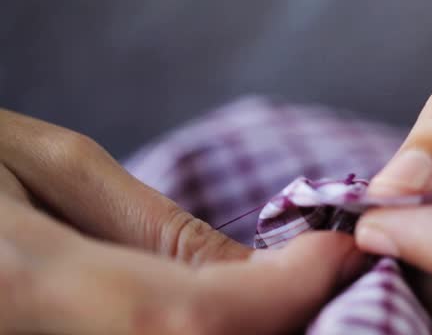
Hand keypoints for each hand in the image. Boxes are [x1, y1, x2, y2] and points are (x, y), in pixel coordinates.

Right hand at [0, 109, 362, 333]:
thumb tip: (256, 270)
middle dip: (286, 327)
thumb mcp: (44, 168)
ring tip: (291, 295)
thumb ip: (155, 231)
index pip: (195, 317)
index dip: (289, 292)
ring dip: (258, 334)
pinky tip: (239, 314)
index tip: (345, 249)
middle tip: (330, 281)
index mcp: (18, 284)